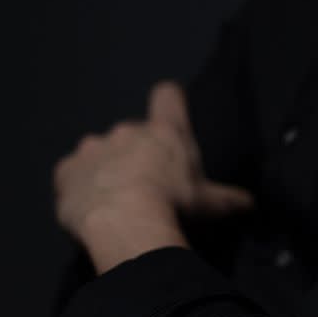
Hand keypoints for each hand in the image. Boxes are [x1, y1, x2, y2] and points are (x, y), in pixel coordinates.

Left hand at [53, 78, 254, 243]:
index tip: (168, 108)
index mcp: (164, 132)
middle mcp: (126, 131)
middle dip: (134, 154)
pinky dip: (76, 187)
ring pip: (97, 153)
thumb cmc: (173, 204)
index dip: (168, 101)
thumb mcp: (209, 204)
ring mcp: (93, 148)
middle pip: (131, 133)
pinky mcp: (67, 170)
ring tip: (112, 200)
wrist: (125, 220)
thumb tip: (250, 204)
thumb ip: (229, 199)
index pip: (167, 96)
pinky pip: (70, 175)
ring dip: (103, 169)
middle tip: (144, 185)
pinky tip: (87, 208)